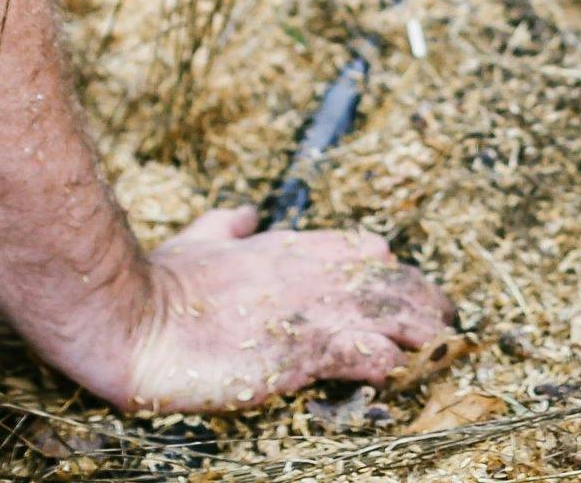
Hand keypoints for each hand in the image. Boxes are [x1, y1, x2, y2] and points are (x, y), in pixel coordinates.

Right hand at [99, 213, 454, 414]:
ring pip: (392, 312)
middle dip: (422, 300)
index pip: (365, 250)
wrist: (137, 320)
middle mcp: (312, 274)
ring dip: (420, 330)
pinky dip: (386, 361)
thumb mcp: (201, 239)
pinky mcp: (304, 351)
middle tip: (443, 321)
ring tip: (440, 345)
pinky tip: (395, 369)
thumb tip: (244, 211)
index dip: (389, 271)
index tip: (401, 290)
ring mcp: (311, 311)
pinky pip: (366, 353)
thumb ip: (228, 224)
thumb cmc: (164, 284)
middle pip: (391, 279)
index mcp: (292, 248)